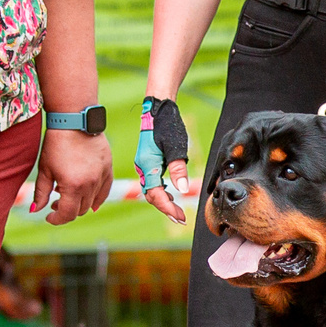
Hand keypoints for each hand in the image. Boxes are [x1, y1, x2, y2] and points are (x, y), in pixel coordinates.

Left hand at [31, 129, 111, 226]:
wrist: (74, 121)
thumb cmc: (56, 144)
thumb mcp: (45, 170)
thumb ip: (41, 193)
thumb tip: (34, 210)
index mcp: (73, 186)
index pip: (67, 214)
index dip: (56, 219)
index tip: (49, 216)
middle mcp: (90, 184)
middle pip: (80, 210)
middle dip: (66, 211)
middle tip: (55, 203)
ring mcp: (102, 177)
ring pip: (92, 202)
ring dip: (79, 203)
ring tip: (67, 192)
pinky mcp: (108, 169)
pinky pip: (104, 191)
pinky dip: (96, 198)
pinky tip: (87, 197)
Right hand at [137, 96, 192, 224]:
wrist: (158, 108)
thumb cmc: (167, 125)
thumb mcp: (176, 147)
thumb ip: (178, 169)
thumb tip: (183, 190)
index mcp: (148, 164)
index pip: (156, 194)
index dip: (168, 208)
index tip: (180, 217)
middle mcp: (143, 166)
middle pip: (151, 195)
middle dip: (166, 209)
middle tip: (181, 218)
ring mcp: (144, 164)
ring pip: (151, 190)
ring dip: (163, 202)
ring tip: (177, 210)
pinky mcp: (148, 161)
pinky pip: (151, 182)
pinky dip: (161, 192)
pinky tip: (171, 193)